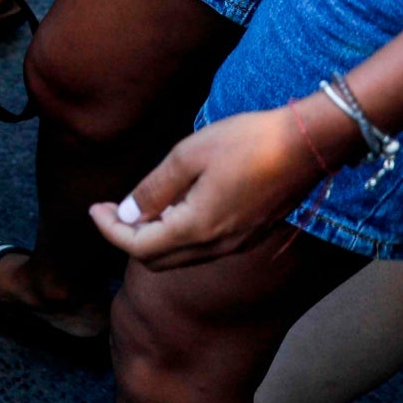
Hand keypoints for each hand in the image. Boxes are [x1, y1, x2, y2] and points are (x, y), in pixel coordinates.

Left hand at [90, 96, 354, 270]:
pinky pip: (201, 248)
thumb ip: (154, 189)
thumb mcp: (188, 156)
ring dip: (151, 238)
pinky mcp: (248, 234)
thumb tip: (128, 214)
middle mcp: (216, 245)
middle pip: (157, 259)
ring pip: (179, 257)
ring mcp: (235, 243)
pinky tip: (171, 207)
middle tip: (110, 209)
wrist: (307, 145)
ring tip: (135, 206)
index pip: (138, 246)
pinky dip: (176, 235)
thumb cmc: (246, 142)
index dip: (110, 231)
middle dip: (126, 237)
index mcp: (197, 228)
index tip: (94, 208)